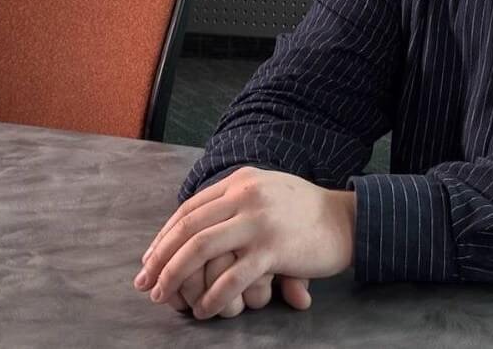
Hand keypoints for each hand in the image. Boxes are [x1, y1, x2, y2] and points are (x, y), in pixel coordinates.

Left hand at [133, 167, 354, 318]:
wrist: (347, 220)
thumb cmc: (305, 211)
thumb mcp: (266, 190)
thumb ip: (234, 202)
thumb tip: (196, 228)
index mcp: (240, 182)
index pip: (189, 209)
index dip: (164, 236)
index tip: (149, 259)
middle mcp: (245, 196)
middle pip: (188, 228)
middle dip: (160, 258)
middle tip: (145, 282)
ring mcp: (259, 221)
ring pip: (201, 248)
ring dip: (175, 275)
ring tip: (163, 295)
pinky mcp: (274, 248)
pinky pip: (232, 277)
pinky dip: (212, 297)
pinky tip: (204, 310)